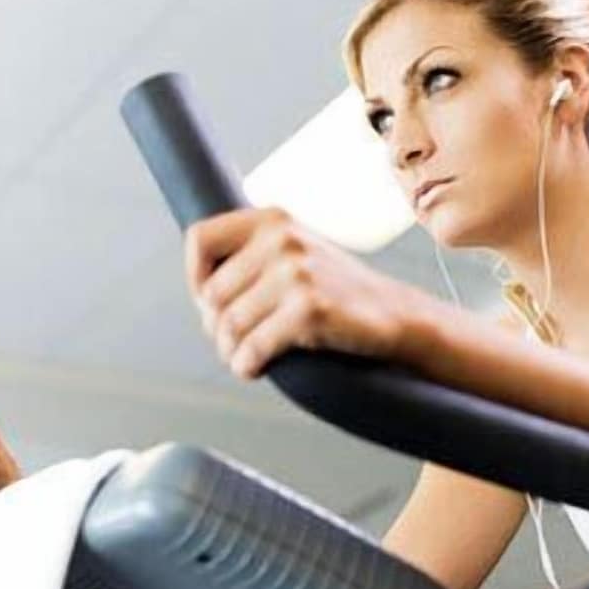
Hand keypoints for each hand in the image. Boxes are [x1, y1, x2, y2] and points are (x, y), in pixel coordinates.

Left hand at [185, 207, 421, 378]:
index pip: (199, 239)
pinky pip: (252, 347)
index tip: (210, 303)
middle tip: (236, 341)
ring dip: (230, 351)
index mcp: (272, 219)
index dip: (194, 278)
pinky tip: (256, 368)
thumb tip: (198, 288)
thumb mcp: (293, 253)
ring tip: (244, 357)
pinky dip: (246, 365)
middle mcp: (281, 238)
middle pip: (210, 294)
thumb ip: (249, 255)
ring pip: (227, 324)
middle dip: (215, 326)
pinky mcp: (308, 309)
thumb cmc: (335, 292)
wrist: (395, 315)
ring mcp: (296, 272)